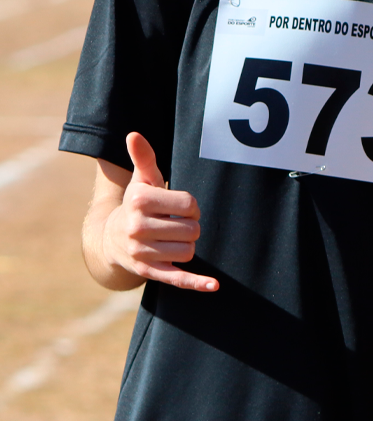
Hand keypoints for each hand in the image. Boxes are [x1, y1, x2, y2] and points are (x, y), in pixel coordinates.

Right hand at [102, 132, 218, 291]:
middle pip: (193, 229)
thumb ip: (143, 158)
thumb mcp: (142, 181)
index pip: (190, 205)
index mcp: (139, 202)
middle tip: (175, 223)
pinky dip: (196, 283)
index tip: (179, 207)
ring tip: (171, 238)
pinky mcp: (149, 272)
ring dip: (187, 244)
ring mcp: (142, 253)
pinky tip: (213, 285)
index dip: (191, 207)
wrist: (110, 240)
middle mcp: (136, 228)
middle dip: (191, 226)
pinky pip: (177, 278)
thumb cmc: (137, 204)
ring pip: (190, 250)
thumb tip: (134, 134)